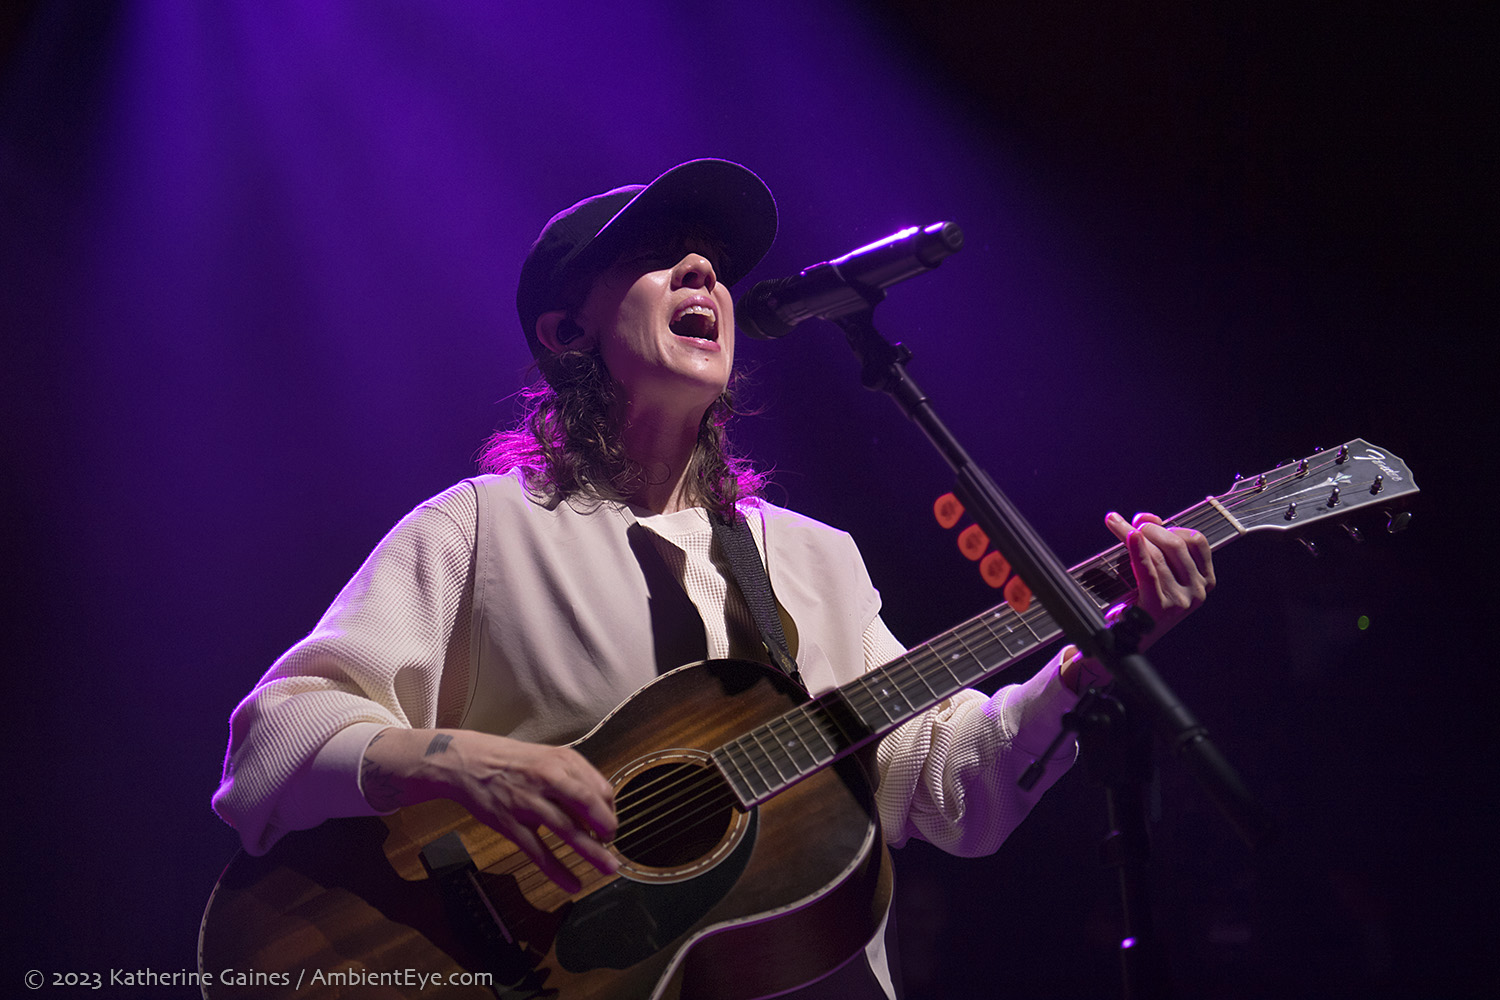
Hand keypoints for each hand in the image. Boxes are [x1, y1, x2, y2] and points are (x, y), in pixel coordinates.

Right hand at [362, 728, 617, 891]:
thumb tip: (604, 803)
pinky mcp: (510, 824)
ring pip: (566, 830)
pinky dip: (557, 870)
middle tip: (614, 843)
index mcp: (560, 761)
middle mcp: (546, 779)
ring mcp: (527, 803)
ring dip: (591, 852)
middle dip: (606, 827)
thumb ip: (576, 776)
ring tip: (609, 868)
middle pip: (585, 805)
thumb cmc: (514, 761)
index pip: (598, 787)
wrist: (467, 762)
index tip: (611, 822)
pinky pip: (538, 852)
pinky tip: (573, 884)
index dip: (610, 808)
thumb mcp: (548, 757)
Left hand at [1060, 511, 1214, 692]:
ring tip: (1117, 525)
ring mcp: (1182, 600)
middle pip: (1176, 544)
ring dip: (1135, 534)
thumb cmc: (1141, 601)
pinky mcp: (1160, 606)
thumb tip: (1146, 517)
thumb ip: (1156, 542)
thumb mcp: (1157, 570)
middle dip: (1151, 528)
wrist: (1126, 640)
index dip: (1172, 525)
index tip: (1147, 522)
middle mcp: (1198, 591)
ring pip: (1158, 555)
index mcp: (1205, 581)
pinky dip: (1137, 550)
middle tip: (1130, 525)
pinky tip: (1129, 535)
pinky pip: (1149, 570)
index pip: (1197, 541)